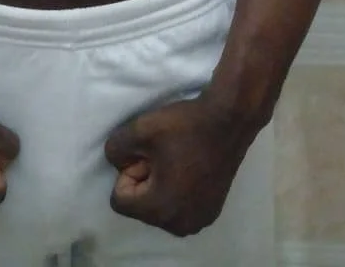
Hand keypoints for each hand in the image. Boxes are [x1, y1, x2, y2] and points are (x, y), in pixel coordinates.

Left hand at [105, 95, 251, 237]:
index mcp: (160, 210)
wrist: (229, 119)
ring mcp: (198, 221)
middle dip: (144, 179)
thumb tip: (117, 163)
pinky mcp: (211, 212)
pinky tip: (190, 166)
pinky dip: (177, 189)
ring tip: (177, 159)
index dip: (128, 171)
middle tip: (162, 153)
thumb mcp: (139, 130)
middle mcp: (180, 225)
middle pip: (140, 206)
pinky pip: (178, 207)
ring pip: (159, 207)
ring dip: (160, 185)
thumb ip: (115, 149)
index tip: (147, 153)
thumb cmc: (185, 126)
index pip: (119, 200)